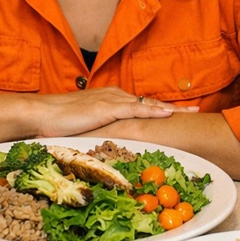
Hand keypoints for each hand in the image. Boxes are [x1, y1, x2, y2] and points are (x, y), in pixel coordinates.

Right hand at [33, 87, 192, 137]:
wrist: (42, 113)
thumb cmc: (60, 122)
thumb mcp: (87, 126)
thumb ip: (101, 130)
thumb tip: (110, 144)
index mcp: (111, 99)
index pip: (142, 105)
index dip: (161, 110)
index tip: (180, 114)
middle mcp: (115, 96)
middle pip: (151, 102)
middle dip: (175, 108)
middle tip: (197, 112)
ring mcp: (112, 100)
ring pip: (148, 104)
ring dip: (170, 109)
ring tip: (191, 113)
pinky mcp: (107, 107)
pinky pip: (135, 109)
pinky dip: (153, 111)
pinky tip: (167, 113)